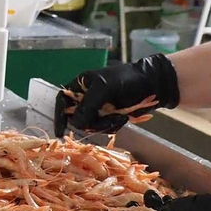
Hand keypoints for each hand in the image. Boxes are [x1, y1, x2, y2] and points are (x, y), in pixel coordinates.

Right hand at [58, 54, 180, 132]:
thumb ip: (88, 104)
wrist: (152, 84)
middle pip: (76, 117)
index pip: (62, 101)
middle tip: (104, 121)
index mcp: (81, 85)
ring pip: (91, 125)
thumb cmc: (127, 79)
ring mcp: (98, 108)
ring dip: (104, 125)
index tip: (60, 131)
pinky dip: (112, 126)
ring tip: (120, 117)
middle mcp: (86, 97)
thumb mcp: (105, 88)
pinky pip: (103, 128)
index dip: (59, 115)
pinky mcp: (109, 116)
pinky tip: (123, 119)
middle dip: (90, 122)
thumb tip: (75, 123)